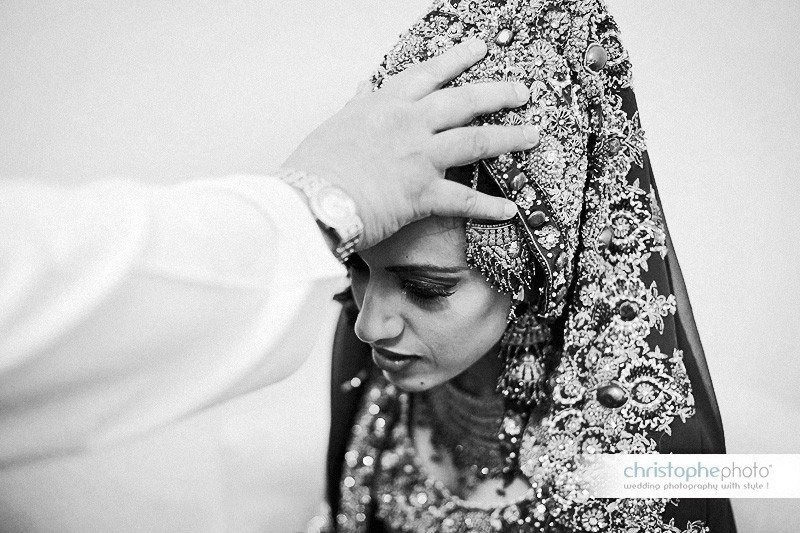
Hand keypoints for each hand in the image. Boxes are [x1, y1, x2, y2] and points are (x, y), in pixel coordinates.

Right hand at [282, 38, 539, 250]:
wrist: (309, 200)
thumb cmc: (314, 169)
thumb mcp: (335, 126)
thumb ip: (357, 106)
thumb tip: (363, 88)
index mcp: (385, 104)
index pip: (428, 73)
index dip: (457, 58)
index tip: (479, 47)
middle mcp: (409, 123)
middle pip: (465, 101)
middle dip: (499, 93)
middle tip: (523, 92)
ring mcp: (420, 156)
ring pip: (476, 141)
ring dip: (510, 137)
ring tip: (534, 134)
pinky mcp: (423, 193)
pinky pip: (465, 199)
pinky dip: (490, 206)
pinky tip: (512, 209)